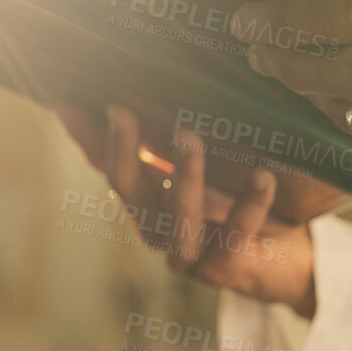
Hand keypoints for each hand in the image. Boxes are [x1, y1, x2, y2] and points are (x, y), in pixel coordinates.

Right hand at [54, 102, 316, 318]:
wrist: (284, 257)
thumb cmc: (238, 199)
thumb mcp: (205, 162)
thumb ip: (172, 136)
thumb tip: (152, 82)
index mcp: (144, 197)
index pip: (106, 163)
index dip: (86, 135)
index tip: (67, 99)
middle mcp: (156, 226)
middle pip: (127, 190)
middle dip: (123, 149)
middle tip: (120, 109)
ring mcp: (187, 252)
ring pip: (178, 217)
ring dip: (183, 175)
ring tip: (188, 136)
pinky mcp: (226, 267)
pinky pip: (236, 234)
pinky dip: (250, 204)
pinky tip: (262, 175)